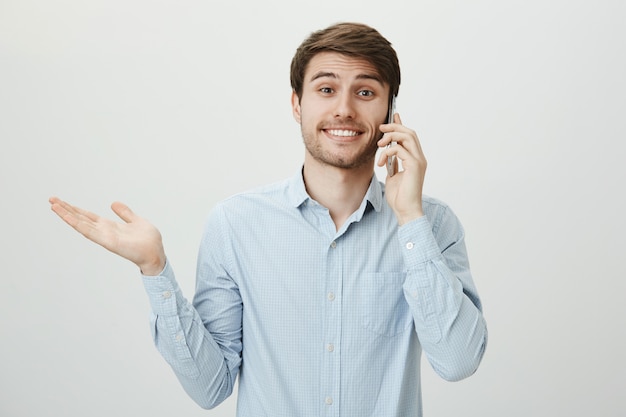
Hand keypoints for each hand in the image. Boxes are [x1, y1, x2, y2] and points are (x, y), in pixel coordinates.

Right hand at [49, 197, 165, 274]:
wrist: (156, 253)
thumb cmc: (148, 241)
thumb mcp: (136, 221)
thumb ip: (125, 213)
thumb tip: (113, 203)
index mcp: (110, 227)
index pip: (88, 216)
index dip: (75, 209)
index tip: (62, 201)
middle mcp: (104, 231)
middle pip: (81, 218)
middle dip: (66, 209)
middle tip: (51, 199)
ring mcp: (104, 237)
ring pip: (81, 224)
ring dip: (67, 215)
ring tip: (53, 205)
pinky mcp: (108, 241)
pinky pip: (90, 231)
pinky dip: (77, 224)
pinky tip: (67, 216)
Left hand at [377, 113, 426, 224]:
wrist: (406, 211)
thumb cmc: (400, 197)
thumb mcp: (393, 176)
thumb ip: (392, 164)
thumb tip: (387, 156)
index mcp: (415, 160)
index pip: (410, 137)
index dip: (401, 125)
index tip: (394, 116)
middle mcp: (419, 158)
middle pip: (410, 133)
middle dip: (395, 127)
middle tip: (381, 128)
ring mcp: (418, 161)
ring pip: (408, 137)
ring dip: (391, 136)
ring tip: (379, 144)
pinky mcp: (414, 166)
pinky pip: (400, 149)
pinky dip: (388, 152)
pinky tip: (381, 161)